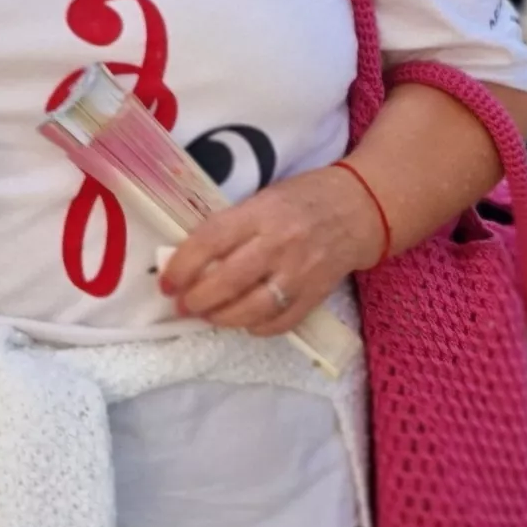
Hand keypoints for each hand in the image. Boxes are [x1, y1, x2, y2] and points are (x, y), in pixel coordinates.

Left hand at [162, 166, 382, 336]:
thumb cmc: (304, 198)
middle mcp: (279, 243)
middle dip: (197, 300)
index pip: (211, 241)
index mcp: (261, 212)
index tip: (166, 283)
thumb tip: (190, 259)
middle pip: (228, 281)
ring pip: (253, 308)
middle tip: (183, 306)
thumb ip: (233, 225)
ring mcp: (300, 272)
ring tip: (210, 316)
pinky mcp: (317, 294)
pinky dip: (258, 328)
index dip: (182, 266)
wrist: (360, 208)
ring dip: (223, 318)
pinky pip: (281, 322)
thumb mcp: (264, 198)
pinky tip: (246, 322)